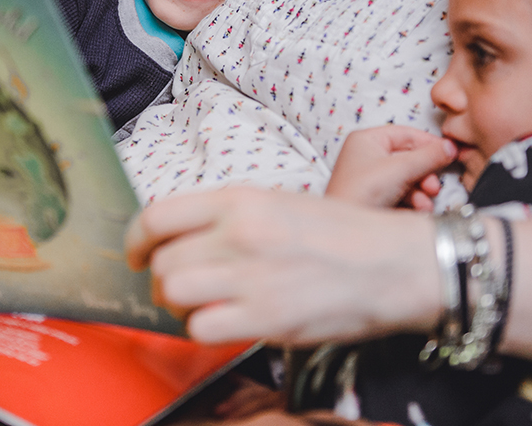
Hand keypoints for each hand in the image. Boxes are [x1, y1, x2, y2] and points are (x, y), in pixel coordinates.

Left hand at [126, 187, 438, 344]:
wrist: (395, 263)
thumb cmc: (341, 234)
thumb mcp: (278, 203)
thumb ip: (228, 217)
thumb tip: (183, 237)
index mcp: (239, 200)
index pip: (157, 216)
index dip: (136, 241)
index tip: (137, 256)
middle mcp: (239, 234)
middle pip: (161, 261)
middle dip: (162, 279)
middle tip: (182, 287)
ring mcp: (251, 276)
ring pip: (172, 292)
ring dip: (180, 305)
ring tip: (203, 305)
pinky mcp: (266, 317)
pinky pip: (201, 328)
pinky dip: (205, 330)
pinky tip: (227, 323)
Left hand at [324, 125, 454, 209]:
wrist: (349, 231)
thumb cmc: (362, 192)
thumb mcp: (400, 169)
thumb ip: (428, 156)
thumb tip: (449, 147)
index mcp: (366, 140)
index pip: (405, 134)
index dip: (428, 142)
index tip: (450, 151)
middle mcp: (367, 156)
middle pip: (408, 157)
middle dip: (425, 172)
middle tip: (434, 184)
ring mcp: (371, 177)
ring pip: (407, 177)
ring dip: (421, 190)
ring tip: (426, 200)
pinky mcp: (377, 197)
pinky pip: (402, 192)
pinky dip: (413, 200)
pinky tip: (418, 209)